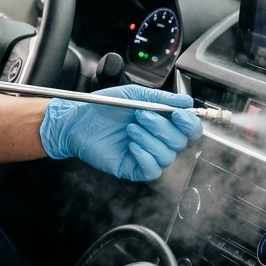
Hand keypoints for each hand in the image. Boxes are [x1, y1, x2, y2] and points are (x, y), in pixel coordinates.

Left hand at [39, 85, 200, 180]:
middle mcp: (157, 139)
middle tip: (141, 115)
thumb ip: (161, 98)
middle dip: (162, 127)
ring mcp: (146, 155)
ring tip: (130, 128)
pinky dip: (145, 156)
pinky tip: (131, 145)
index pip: (189, 128)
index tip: (178, 114)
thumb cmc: (102, 108)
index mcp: (161, 121)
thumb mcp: (133, 95)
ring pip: (167, 156)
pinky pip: (152, 170)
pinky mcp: (134, 168)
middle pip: (180, 142)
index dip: (189, 123)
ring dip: (150, 139)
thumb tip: (186, 102)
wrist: (77, 120)